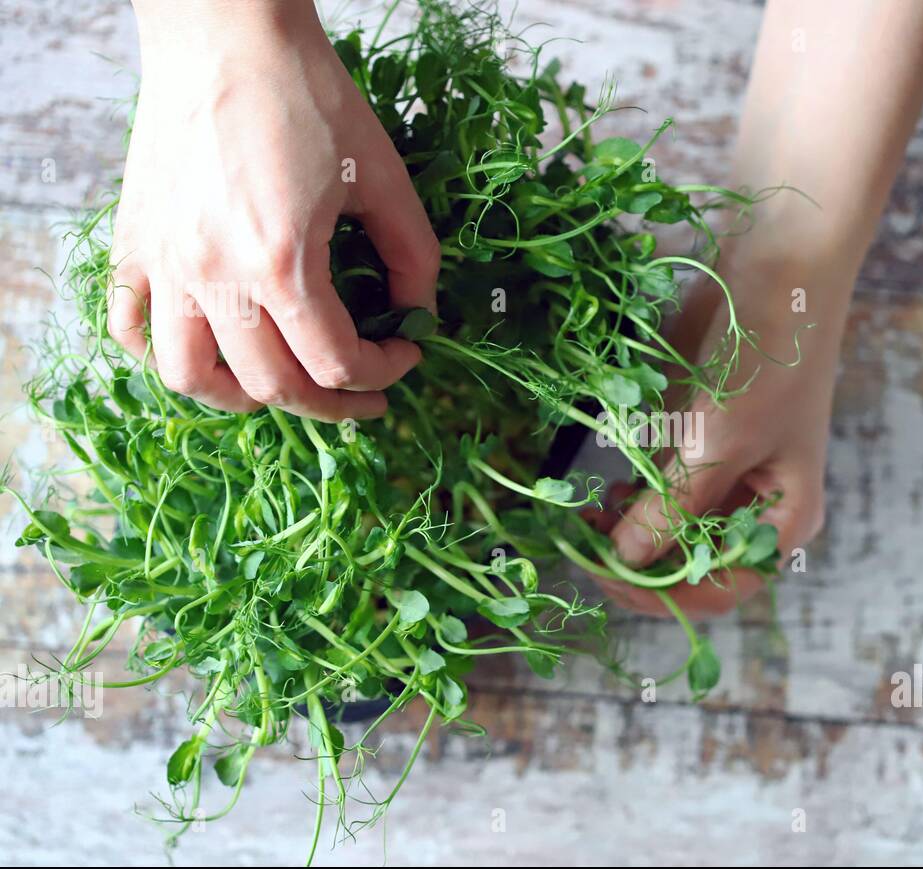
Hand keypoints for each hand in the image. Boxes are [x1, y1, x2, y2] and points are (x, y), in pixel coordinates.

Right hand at [108, 0, 435, 420]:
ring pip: (190, 376)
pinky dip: (167, 355)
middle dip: (330, 404)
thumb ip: (414, 257)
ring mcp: (164, 263)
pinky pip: (130, 327)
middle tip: (364, 395)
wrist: (225, 36)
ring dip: (244, 399)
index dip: (384, 373)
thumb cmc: (307, 96)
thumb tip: (419, 316)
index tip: (406, 355)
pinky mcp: (133, 243)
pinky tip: (210, 350)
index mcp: (281, 262)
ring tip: (283, 388)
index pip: (335, 363)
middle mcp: (214, 274)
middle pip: (272, 385)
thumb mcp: (384, 177)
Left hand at [595, 243, 852, 617]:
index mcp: (785, 518)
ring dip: (629, 528)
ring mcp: (728, 470)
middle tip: (582, 540)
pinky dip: (633, 491)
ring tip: (588, 512)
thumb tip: (626, 560)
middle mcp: (758, 504)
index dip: (661, 592)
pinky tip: (606, 484)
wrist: (781, 260)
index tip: (604, 573)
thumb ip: (672, 508)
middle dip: (638, 559)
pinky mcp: (701, 436)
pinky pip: (663, 483)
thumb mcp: (718, 441)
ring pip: (671, 525)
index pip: (720, 589)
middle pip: (692, 562)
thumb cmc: (765, 358)